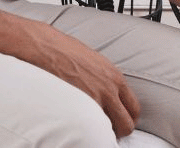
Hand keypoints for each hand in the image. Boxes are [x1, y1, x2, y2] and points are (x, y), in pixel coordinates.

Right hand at [30, 22, 140, 136]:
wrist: (45, 48)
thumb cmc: (65, 51)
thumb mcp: (94, 61)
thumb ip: (106, 79)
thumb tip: (109, 93)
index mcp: (115, 77)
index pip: (134, 108)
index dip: (127, 117)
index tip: (119, 120)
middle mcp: (109, 90)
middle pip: (126, 124)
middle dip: (119, 130)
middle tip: (107, 130)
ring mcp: (94, 100)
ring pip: (110, 131)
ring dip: (103, 132)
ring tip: (92, 128)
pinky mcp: (77, 108)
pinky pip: (90, 128)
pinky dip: (87, 130)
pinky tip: (79, 125)